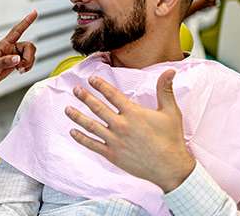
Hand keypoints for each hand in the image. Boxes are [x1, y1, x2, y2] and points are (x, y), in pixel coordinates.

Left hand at [0, 10, 37, 99]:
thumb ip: (4, 62)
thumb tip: (17, 59)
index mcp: (4, 45)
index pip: (17, 30)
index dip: (26, 21)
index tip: (34, 12)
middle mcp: (11, 48)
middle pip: (29, 46)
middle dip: (29, 57)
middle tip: (21, 67)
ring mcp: (14, 55)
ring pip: (30, 54)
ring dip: (29, 63)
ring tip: (20, 70)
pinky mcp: (16, 62)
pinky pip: (28, 61)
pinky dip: (28, 66)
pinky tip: (20, 71)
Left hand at [64, 69, 195, 192]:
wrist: (171, 168)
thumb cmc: (171, 140)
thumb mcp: (171, 112)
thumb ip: (165, 90)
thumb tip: (170, 71)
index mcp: (133, 113)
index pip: (112, 95)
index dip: (100, 85)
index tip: (91, 78)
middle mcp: (121, 125)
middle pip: (98, 108)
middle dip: (85, 97)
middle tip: (76, 89)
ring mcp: (115, 140)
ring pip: (91, 126)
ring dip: (78, 116)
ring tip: (67, 109)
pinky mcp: (112, 155)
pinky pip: (92, 145)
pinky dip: (81, 138)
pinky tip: (72, 131)